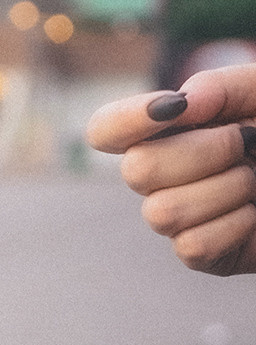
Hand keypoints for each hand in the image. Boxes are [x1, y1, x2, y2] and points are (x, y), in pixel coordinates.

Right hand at [87, 65, 255, 274]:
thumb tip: (177, 105)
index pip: (106, 130)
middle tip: (246, 144)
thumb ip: (222, 87)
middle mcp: (163, 176)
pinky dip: (237, 225)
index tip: (178, 109)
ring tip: (255, 181)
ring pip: (163, 212)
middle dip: (205, 152)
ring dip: (227, 189)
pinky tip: (255, 215)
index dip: (126, 119)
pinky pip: (193, 245)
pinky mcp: (201, 254)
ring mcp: (179, 217)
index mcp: (170, 132)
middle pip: (136, 170)